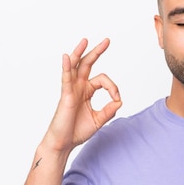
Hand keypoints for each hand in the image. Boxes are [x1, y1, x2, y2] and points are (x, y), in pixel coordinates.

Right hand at [44, 38, 121, 152]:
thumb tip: (119, 101)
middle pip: (87, 64)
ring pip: (75, 67)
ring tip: (85, 41)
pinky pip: (65, 78)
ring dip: (80, 52)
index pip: (103, 80)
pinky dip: (66, 67)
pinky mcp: (65, 96)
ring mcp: (71, 90)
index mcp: (87, 91)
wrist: (64, 143)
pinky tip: (67, 57)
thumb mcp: (99, 120)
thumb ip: (109, 110)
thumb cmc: (77, 131)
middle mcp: (78, 87)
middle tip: (107, 41)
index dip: (113, 87)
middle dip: (97, 52)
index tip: (117, 99)